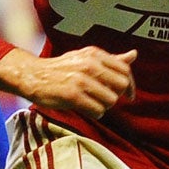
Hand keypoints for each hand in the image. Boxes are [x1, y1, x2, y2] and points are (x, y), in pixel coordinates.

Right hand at [0, 47, 135, 120]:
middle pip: (121, 86)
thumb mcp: (86, 58)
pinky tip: (85, 108)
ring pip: (111, 101)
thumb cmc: (62, 68)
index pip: (125, 71)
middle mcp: (89, 65)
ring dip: (104, 106)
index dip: (130, 85)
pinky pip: (98, 111)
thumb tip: (134, 55)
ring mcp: (81, 80)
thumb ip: (111, 59)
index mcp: (94, 54)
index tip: (129, 95)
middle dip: (116, 95)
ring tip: (91, 102)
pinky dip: (95, 113)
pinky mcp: (72, 95)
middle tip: (104, 98)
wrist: (33, 75)